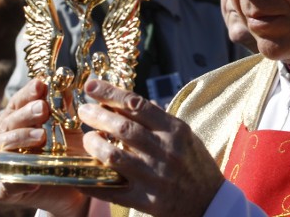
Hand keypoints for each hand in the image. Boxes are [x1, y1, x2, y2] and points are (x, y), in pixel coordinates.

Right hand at [0, 79, 89, 215]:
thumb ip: (64, 109)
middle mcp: (4, 140)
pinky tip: (33, 178)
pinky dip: (16, 180)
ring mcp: (0, 164)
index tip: (41, 84)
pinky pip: (4, 185)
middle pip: (7, 121)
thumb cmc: (65, 154)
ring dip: (19, 138)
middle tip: (43, 108)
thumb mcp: (69, 129)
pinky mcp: (1, 190)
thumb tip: (66, 85)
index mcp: (17, 122)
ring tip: (41, 136)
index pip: (17, 102)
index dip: (27, 92)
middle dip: (25, 113)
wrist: (71, 189)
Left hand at [77, 79, 224, 216]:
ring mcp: (154, 177)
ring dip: (94, 145)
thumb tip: (137, 102)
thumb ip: (161, 119)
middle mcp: (165, 151)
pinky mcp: (145, 200)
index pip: (138, 105)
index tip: (91, 86)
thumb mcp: (186, 136)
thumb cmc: (196, 165)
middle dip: (97, 116)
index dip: (111, 94)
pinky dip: (91, 181)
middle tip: (83, 110)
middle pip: (123, 127)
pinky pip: (111, 190)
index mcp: (175, 130)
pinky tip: (79, 174)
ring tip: (87, 139)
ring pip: (114, 156)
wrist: (210, 203)